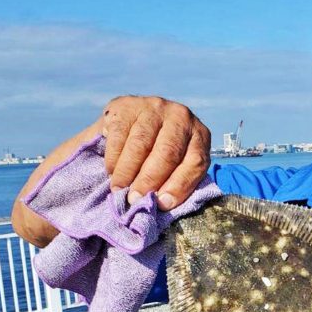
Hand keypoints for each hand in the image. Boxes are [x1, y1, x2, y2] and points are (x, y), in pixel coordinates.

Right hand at [102, 95, 211, 209]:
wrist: (129, 125)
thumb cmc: (156, 156)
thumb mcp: (174, 167)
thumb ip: (174, 183)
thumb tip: (160, 205)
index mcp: (200, 135)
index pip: (195, 162)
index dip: (180, 185)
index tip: (162, 204)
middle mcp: (181, 116)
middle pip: (168, 153)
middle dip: (149, 181)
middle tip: (135, 200)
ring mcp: (154, 107)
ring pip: (141, 144)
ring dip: (128, 172)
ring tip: (119, 190)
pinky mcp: (127, 105)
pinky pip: (120, 135)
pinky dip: (114, 158)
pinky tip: (111, 171)